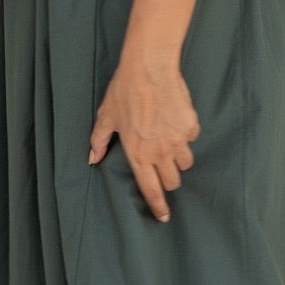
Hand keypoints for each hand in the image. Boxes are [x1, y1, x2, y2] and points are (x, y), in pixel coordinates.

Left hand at [89, 57, 199, 221]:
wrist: (149, 68)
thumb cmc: (124, 91)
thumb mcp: (106, 117)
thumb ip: (99, 140)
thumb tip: (92, 158)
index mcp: (138, 154)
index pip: (151, 189)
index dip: (158, 206)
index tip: (163, 216)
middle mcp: (160, 152)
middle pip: (172, 181)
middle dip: (168, 178)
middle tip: (162, 165)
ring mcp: (178, 140)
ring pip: (185, 163)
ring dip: (178, 158)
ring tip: (169, 142)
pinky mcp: (190, 126)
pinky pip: (191, 138)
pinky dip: (185, 134)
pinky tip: (175, 120)